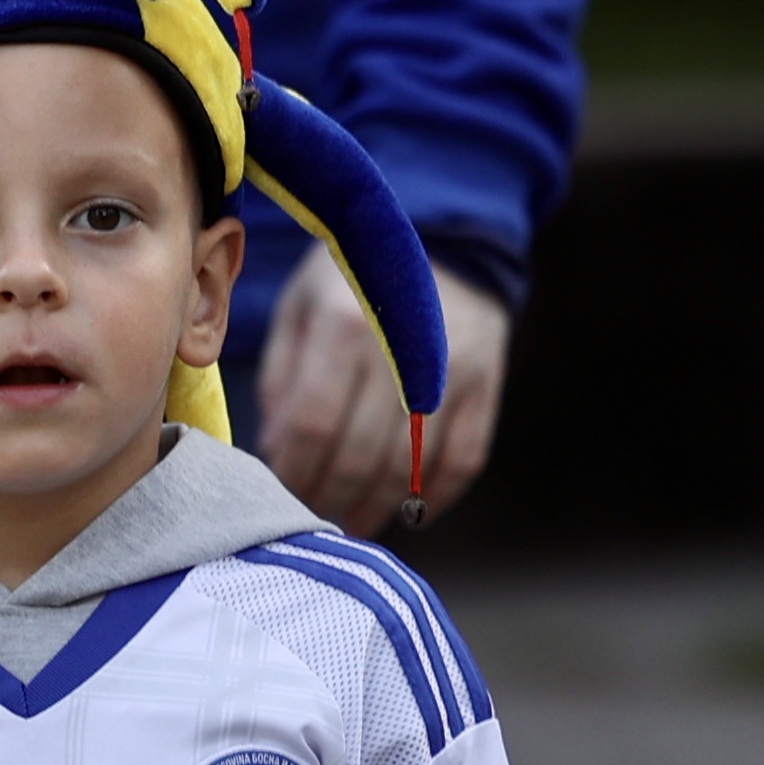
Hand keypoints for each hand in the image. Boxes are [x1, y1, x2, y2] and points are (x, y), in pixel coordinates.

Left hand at [253, 253, 512, 537]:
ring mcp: (450, 371)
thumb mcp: (300, 309)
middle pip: (359, 456)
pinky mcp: (486, 386)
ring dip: (376, 509)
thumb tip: (277, 452)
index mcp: (344, 324)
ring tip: (351, 521)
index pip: (312, 425)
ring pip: (409, 469)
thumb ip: (281, 380)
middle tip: (312, 516)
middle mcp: (400, 350)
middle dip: (329, 498)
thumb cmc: (355, 283)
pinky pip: (462, 462)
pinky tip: (406, 511)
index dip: (294, 471)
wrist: (444, 243)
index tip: (281, 491)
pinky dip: (433, 497)